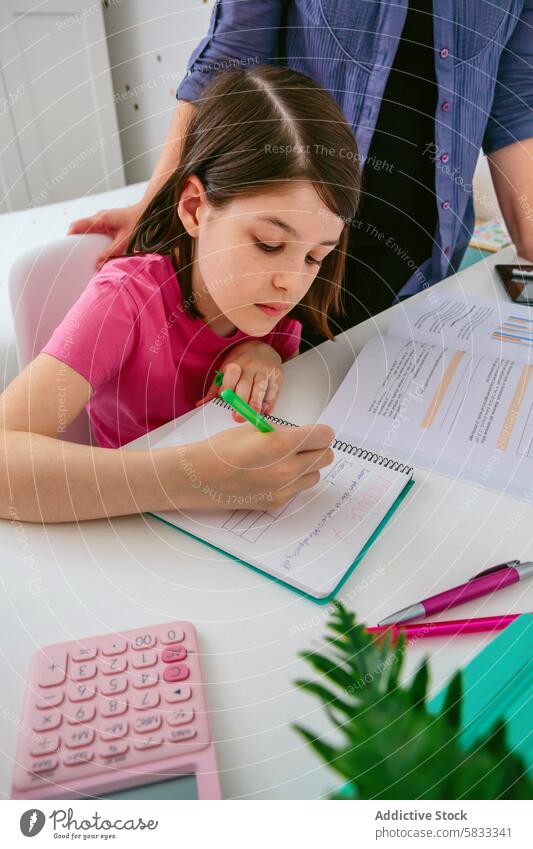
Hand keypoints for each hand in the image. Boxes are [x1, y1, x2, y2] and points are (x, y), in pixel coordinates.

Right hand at [67, 203, 144, 269]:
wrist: (153, 211)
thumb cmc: (140, 222)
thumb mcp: (126, 241)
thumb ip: (111, 253)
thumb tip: (97, 265)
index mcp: (100, 219)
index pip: (77, 226)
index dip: (69, 238)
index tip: (66, 251)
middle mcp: (100, 218)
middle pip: (81, 230)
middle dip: (78, 244)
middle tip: (78, 258)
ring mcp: (105, 220)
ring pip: (90, 232)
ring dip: (88, 244)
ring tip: (89, 258)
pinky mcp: (111, 224)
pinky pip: (98, 233)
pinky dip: (96, 243)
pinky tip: (102, 253)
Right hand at [170, 422, 334, 510]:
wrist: (201, 477)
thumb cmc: (223, 449)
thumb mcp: (256, 430)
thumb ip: (284, 433)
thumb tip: (303, 436)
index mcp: (282, 443)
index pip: (324, 436)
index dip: (320, 432)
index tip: (314, 432)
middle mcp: (287, 469)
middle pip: (326, 457)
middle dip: (317, 448)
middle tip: (301, 445)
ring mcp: (284, 489)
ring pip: (315, 475)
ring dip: (307, 466)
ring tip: (285, 461)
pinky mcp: (277, 502)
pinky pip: (298, 489)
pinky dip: (293, 481)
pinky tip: (273, 475)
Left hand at [196, 341, 283, 421]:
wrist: (262, 347)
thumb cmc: (241, 361)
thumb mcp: (226, 369)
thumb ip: (215, 389)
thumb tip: (201, 404)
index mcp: (234, 364)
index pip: (230, 377)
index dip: (227, 389)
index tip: (224, 400)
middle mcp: (250, 366)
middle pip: (245, 385)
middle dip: (241, 401)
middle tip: (238, 417)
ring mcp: (264, 370)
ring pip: (260, 388)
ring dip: (256, 402)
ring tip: (253, 415)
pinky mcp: (277, 376)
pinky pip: (273, 391)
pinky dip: (269, 402)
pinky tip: (264, 411)